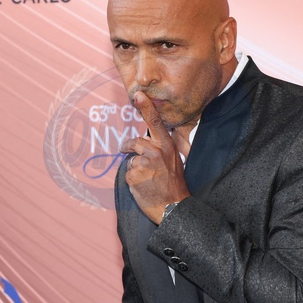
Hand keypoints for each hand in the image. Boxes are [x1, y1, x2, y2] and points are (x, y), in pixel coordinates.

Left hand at [119, 91, 190, 223]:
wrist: (174, 207)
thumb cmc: (174, 184)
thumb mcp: (174, 160)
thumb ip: (162, 148)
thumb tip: (147, 141)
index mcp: (167, 146)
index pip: (155, 122)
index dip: (146, 107)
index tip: (138, 95)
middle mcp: (155, 152)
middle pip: (135, 142)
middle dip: (129, 147)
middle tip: (128, 152)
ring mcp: (143, 163)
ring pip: (131, 160)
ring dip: (135, 168)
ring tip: (148, 180)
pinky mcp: (133, 175)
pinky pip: (127, 173)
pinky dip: (132, 179)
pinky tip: (144, 186)